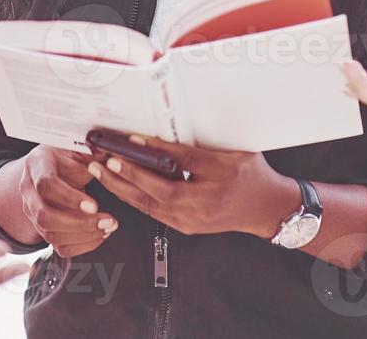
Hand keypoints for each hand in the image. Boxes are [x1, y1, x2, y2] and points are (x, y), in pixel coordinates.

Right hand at [13, 145, 119, 257]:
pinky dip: (82, 245)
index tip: (94, 205)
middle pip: (44, 216)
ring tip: (108, 227)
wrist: (52, 168)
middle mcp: (29, 190)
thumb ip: (94, 152)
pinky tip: (100, 235)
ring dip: (83, 236)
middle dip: (78, 223)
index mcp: (37, 164)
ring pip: (51, 235)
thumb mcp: (78, 147)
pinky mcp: (43, 229)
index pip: (46, 185)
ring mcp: (33, 212)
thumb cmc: (67, 156)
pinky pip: (58, 246)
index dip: (69, 198)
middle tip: (107, 221)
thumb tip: (114, 156)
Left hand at [87, 135, 295, 238]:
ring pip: (148, 204)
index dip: (153, 152)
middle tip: (101, 158)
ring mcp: (190, 220)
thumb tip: (161, 139)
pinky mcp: (184, 226)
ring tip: (99, 170)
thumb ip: (198, 148)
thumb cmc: (252, 175)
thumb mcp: (232, 153)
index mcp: (216, 182)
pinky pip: (152, 211)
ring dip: (121, 187)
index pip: (180, 164)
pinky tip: (117, 186)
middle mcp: (200, 206)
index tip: (131, 140)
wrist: (267, 209)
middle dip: (124, 174)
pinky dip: (133, 197)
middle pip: (155, 190)